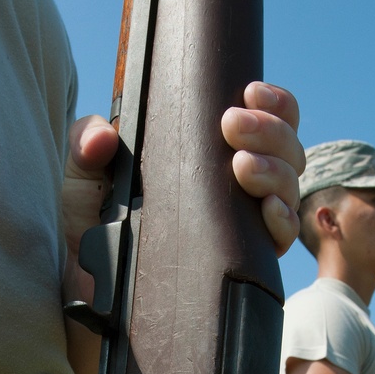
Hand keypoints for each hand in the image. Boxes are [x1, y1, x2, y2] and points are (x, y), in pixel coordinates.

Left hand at [61, 82, 304, 261]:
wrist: (90, 280)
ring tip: (242, 166)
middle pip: (287, 149)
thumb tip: (102, 138)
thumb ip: (86, 142)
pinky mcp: (247, 258)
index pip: (268, 119)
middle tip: (233, 126)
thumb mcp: (85, 173)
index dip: (274, 104)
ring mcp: (247, 221)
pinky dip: (282, 218)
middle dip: (270, 132)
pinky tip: (267, 208)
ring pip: (289, 186)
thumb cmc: (95, 219)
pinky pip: (282, 236)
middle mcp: (240, 183)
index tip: (252, 93)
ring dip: (275, 171)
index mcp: (214, 152)